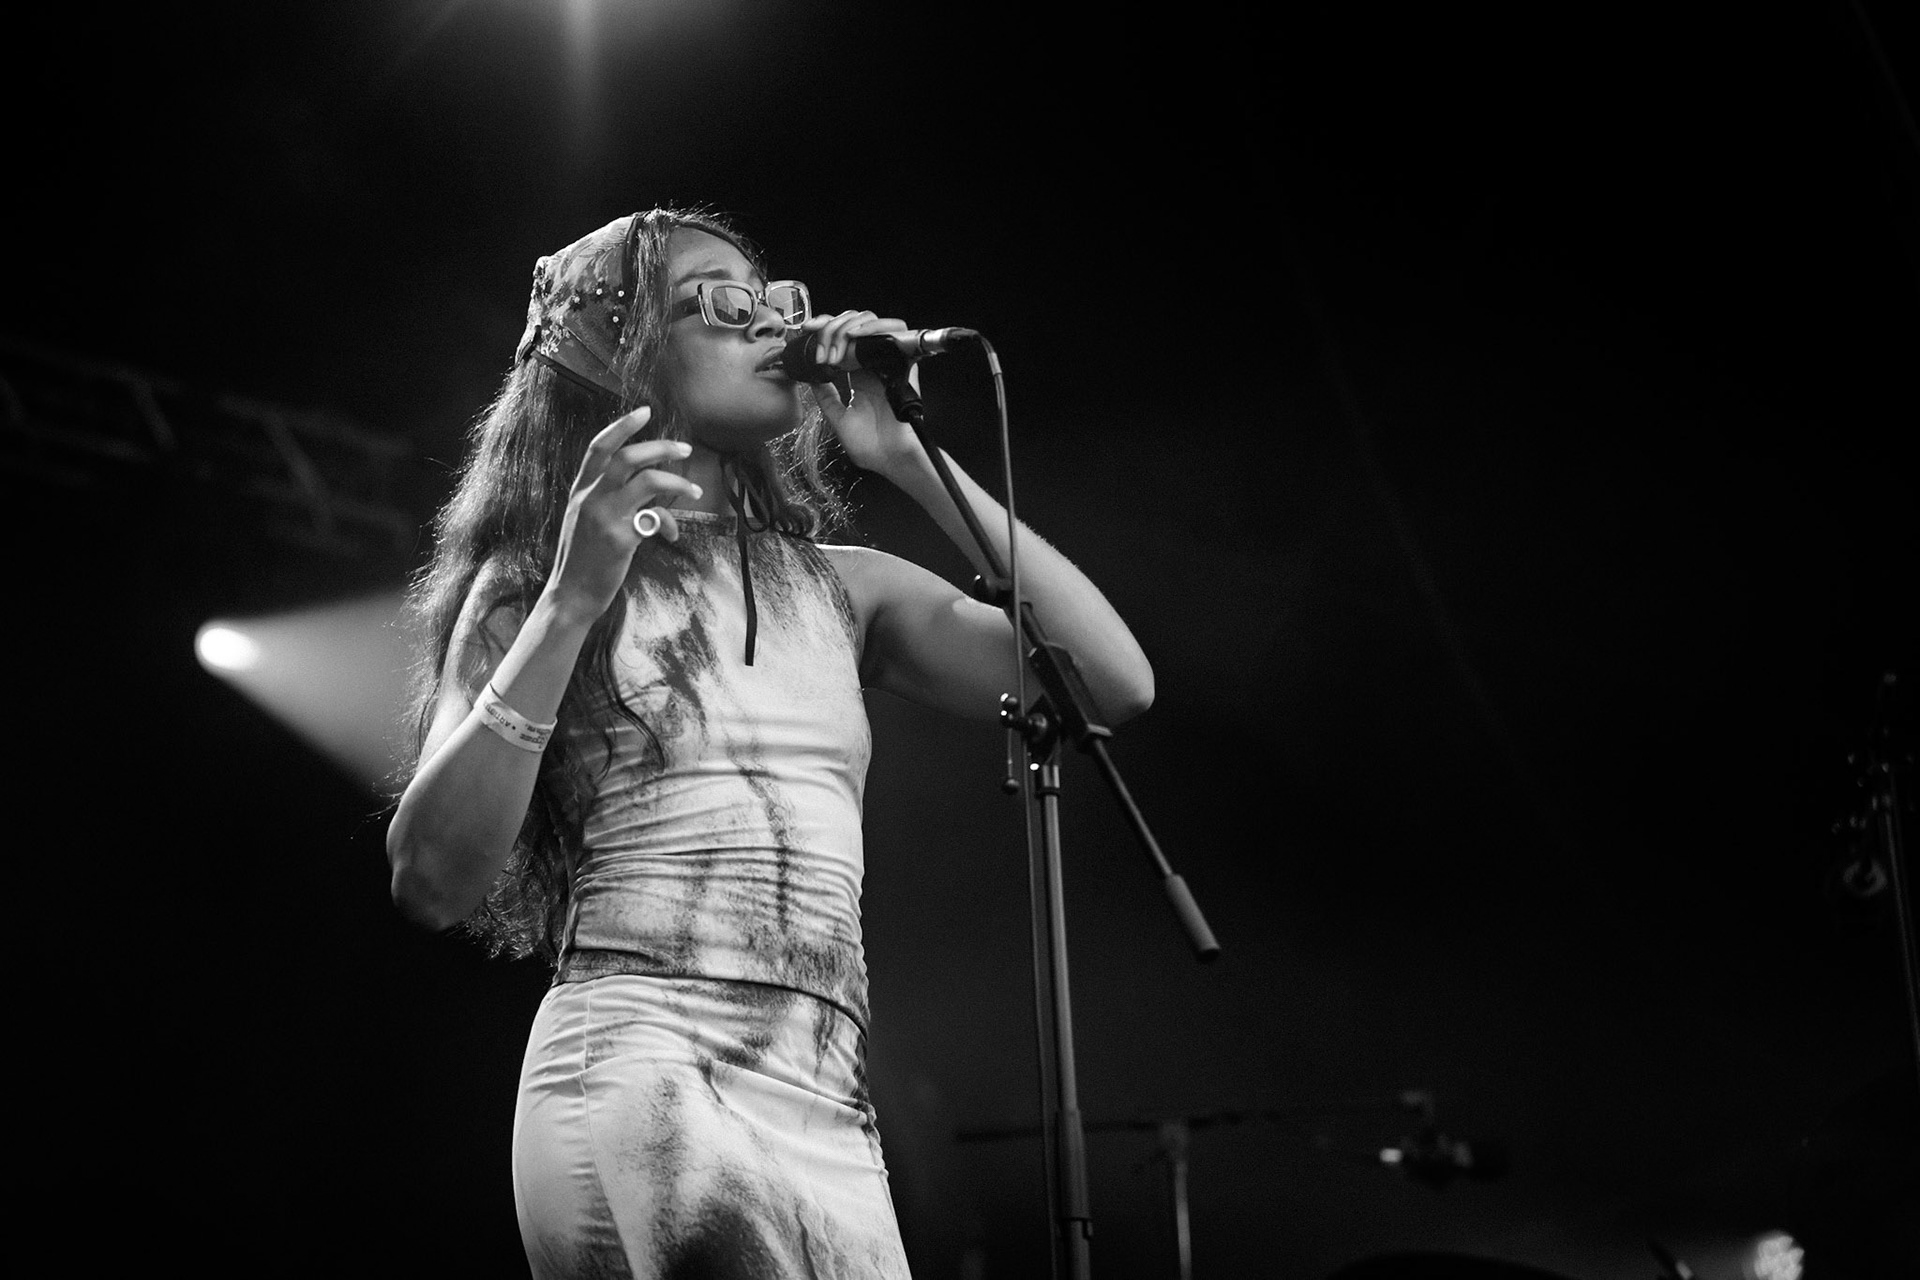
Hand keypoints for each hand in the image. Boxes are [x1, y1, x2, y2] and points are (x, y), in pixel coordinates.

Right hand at [544, 406, 701, 620]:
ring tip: (694, 490)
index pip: (598, 447)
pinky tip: (671, 534)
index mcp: (580, 491)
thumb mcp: (584, 520)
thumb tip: (647, 493)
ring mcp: (605, 518)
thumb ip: (606, 499)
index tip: (645, 411)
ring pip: (648, 482)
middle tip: (685, 448)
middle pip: (628, 458)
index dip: (622, 426)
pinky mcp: (621, 539)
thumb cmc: (582, 559)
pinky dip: (668, 523)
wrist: (571, 595)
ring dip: (677, 481)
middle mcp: (590, 498)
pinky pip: (655, 519)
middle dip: (661, 447)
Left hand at [797, 310, 923, 474]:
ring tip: (835, 341)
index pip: (843, 341)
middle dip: (831, 325)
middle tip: (816, 335)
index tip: (806, 331)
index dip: (825, 330)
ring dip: (849, 325)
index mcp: (859, 378)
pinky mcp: (904, 365)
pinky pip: (896, 333)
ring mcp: (888, 364)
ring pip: (872, 324)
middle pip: (855, 327)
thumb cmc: (870, 446)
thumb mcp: (838, 419)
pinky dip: (875, 328)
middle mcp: (873, 367)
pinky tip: (856, 336)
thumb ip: (826, 396)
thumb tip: (811, 376)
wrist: (892, 459)